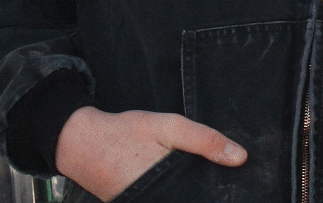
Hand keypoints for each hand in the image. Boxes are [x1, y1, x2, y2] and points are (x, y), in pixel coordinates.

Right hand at [53, 106, 244, 200]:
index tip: (237, 188)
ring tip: (193, 175)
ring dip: (189, 190)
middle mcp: (158, 202)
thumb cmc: (124, 133)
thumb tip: (240, 157)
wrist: (81, 143)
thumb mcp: (167, 128)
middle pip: (192, 198)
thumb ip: (204, 141)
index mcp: (169, 190)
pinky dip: (174, 190)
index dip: (219, 194)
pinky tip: (177, 177)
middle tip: (214, 175)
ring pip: (179, 198)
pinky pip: (165, 198)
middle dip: (203, 191)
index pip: (203, 198)